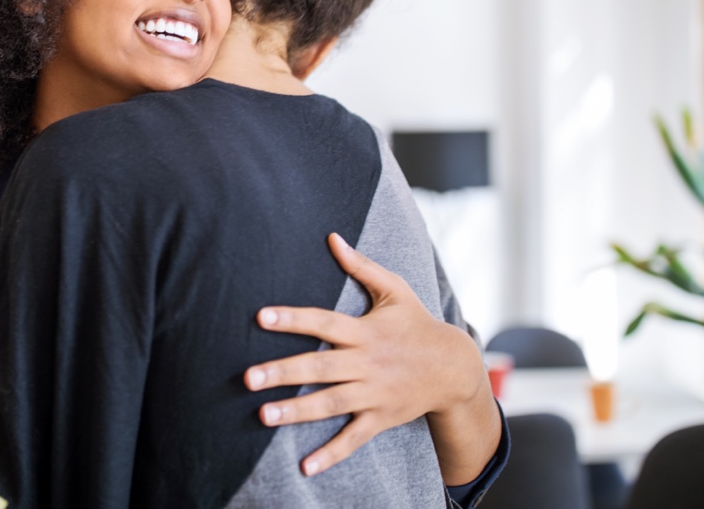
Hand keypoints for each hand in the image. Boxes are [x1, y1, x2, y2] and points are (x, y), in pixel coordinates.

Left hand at [244, 232, 485, 475]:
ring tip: (263, 415)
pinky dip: (331, 454)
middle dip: (283, 372)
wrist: (455, 367)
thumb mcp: (395, 290)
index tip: (261, 317)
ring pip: (331, 404)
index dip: (293, 319)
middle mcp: (367, 363)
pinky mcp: (381, 417)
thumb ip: (361, 266)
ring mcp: (374, 393)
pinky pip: (354, 438)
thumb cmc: (417, 324)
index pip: (323, 322)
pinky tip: (305, 467)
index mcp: (365, 331)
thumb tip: (332, 237)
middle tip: (249, 377)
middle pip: (320, 367)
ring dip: (297, 411)